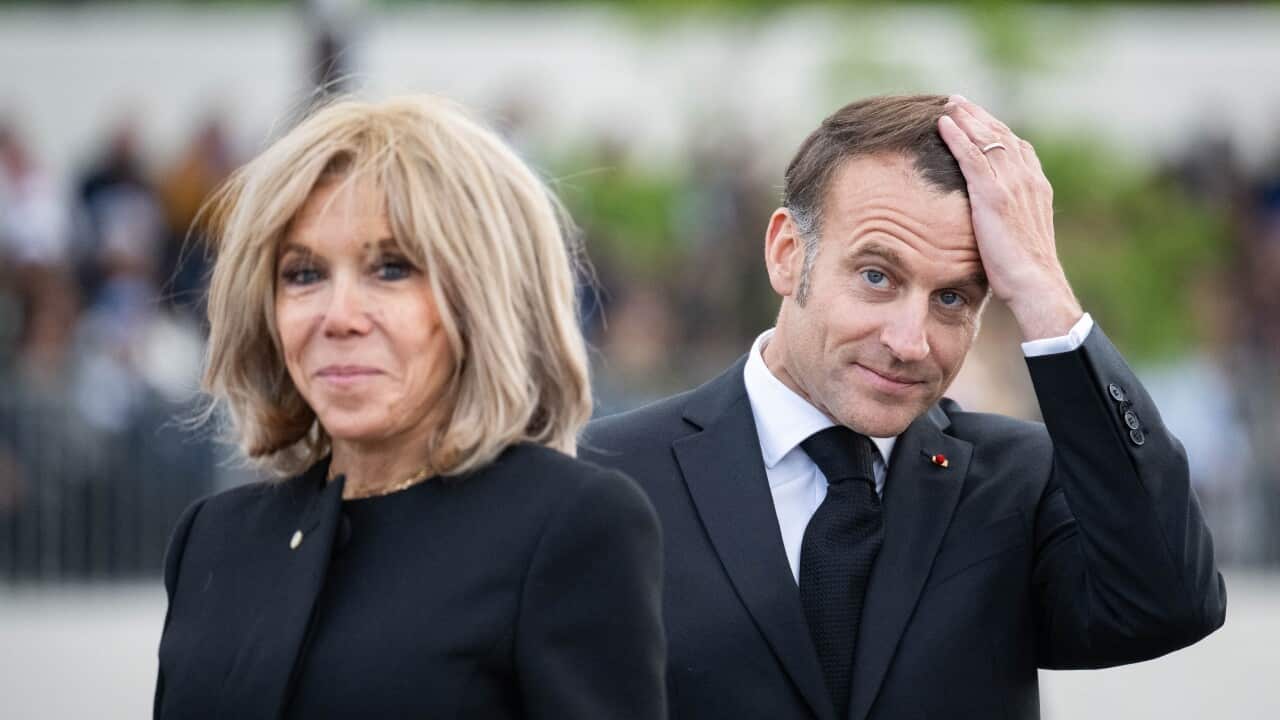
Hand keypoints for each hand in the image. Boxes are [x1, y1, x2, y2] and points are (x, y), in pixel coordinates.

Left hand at [937, 95, 1082, 340]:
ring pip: (987, 140)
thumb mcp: (1018, 234)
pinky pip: (972, 156)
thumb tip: (993, 218)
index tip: (976, 118)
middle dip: (978, 116)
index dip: (994, 130)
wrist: (1035, 283)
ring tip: (948, 104)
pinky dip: (957, 136)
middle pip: (1001, 135)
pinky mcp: (993, 195)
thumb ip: (1009, 216)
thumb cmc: (1023, 270)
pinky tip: (942, 124)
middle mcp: (1027, 178)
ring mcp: (1012, 184)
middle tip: (957, 101)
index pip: (1015, 146)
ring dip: (966, 118)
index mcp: (1035, 186)